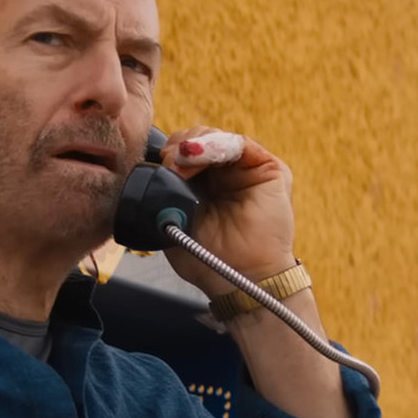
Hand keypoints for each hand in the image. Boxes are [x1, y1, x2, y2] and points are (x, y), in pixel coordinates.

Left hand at [158, 126, 298, 296]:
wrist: (240, 279)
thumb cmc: (207, 259)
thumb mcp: (172, 223)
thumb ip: (161, 195)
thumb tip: (149, 169)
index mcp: (201, 185)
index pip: (180, 153)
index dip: (167, 153)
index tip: (155, 163)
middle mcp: (224, 173)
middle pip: (196, 139)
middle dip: (178, 146)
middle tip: (167, 162)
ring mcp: (246, 169)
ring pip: (215, 137)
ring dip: (193, 144)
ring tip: (180, 161)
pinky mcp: (268, 169)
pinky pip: (240, 144)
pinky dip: (216, 144)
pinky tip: (199, 155)